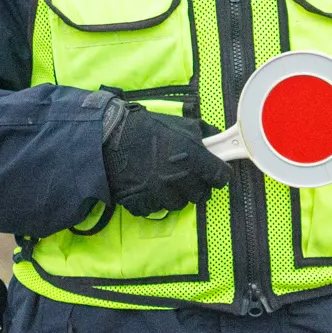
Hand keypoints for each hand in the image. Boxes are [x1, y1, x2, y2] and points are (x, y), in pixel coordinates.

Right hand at [100, 99, 230, 216]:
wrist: (110, 137)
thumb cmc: (147, 128)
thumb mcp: (181, 124)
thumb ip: (204, 134)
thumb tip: (217, 139)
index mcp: (193, 159)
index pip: (220, 177)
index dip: (219, 174)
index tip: (214, 171)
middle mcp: (180, 180)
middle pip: (201, 195)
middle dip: (196, 185)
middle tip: (186, 174)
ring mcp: (160, 195)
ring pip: (178, 203)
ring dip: (175, 193)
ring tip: (164, 178)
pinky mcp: (143, 204)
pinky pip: (156, 208)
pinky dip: (154, 199)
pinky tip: (148, 185)